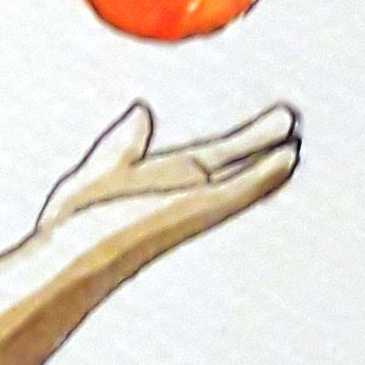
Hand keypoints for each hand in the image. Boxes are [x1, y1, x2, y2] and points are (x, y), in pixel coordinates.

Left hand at [36, 98, 299, 269]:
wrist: (68, 254)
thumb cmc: (73, 226)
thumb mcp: (101, 169)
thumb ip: (124, 142)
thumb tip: (141, 110)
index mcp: (161, 183)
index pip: (212, 157)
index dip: (240, 140)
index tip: (265, 124)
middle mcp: (183, 195)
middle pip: (232, 162)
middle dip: (260, 142)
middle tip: (291, 118)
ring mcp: (193, 204)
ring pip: (243, 177)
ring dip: (270, 157)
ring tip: (297, 136)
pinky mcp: (197, 210)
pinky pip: (239, 190)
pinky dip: (265, 175)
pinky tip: (288, 158)